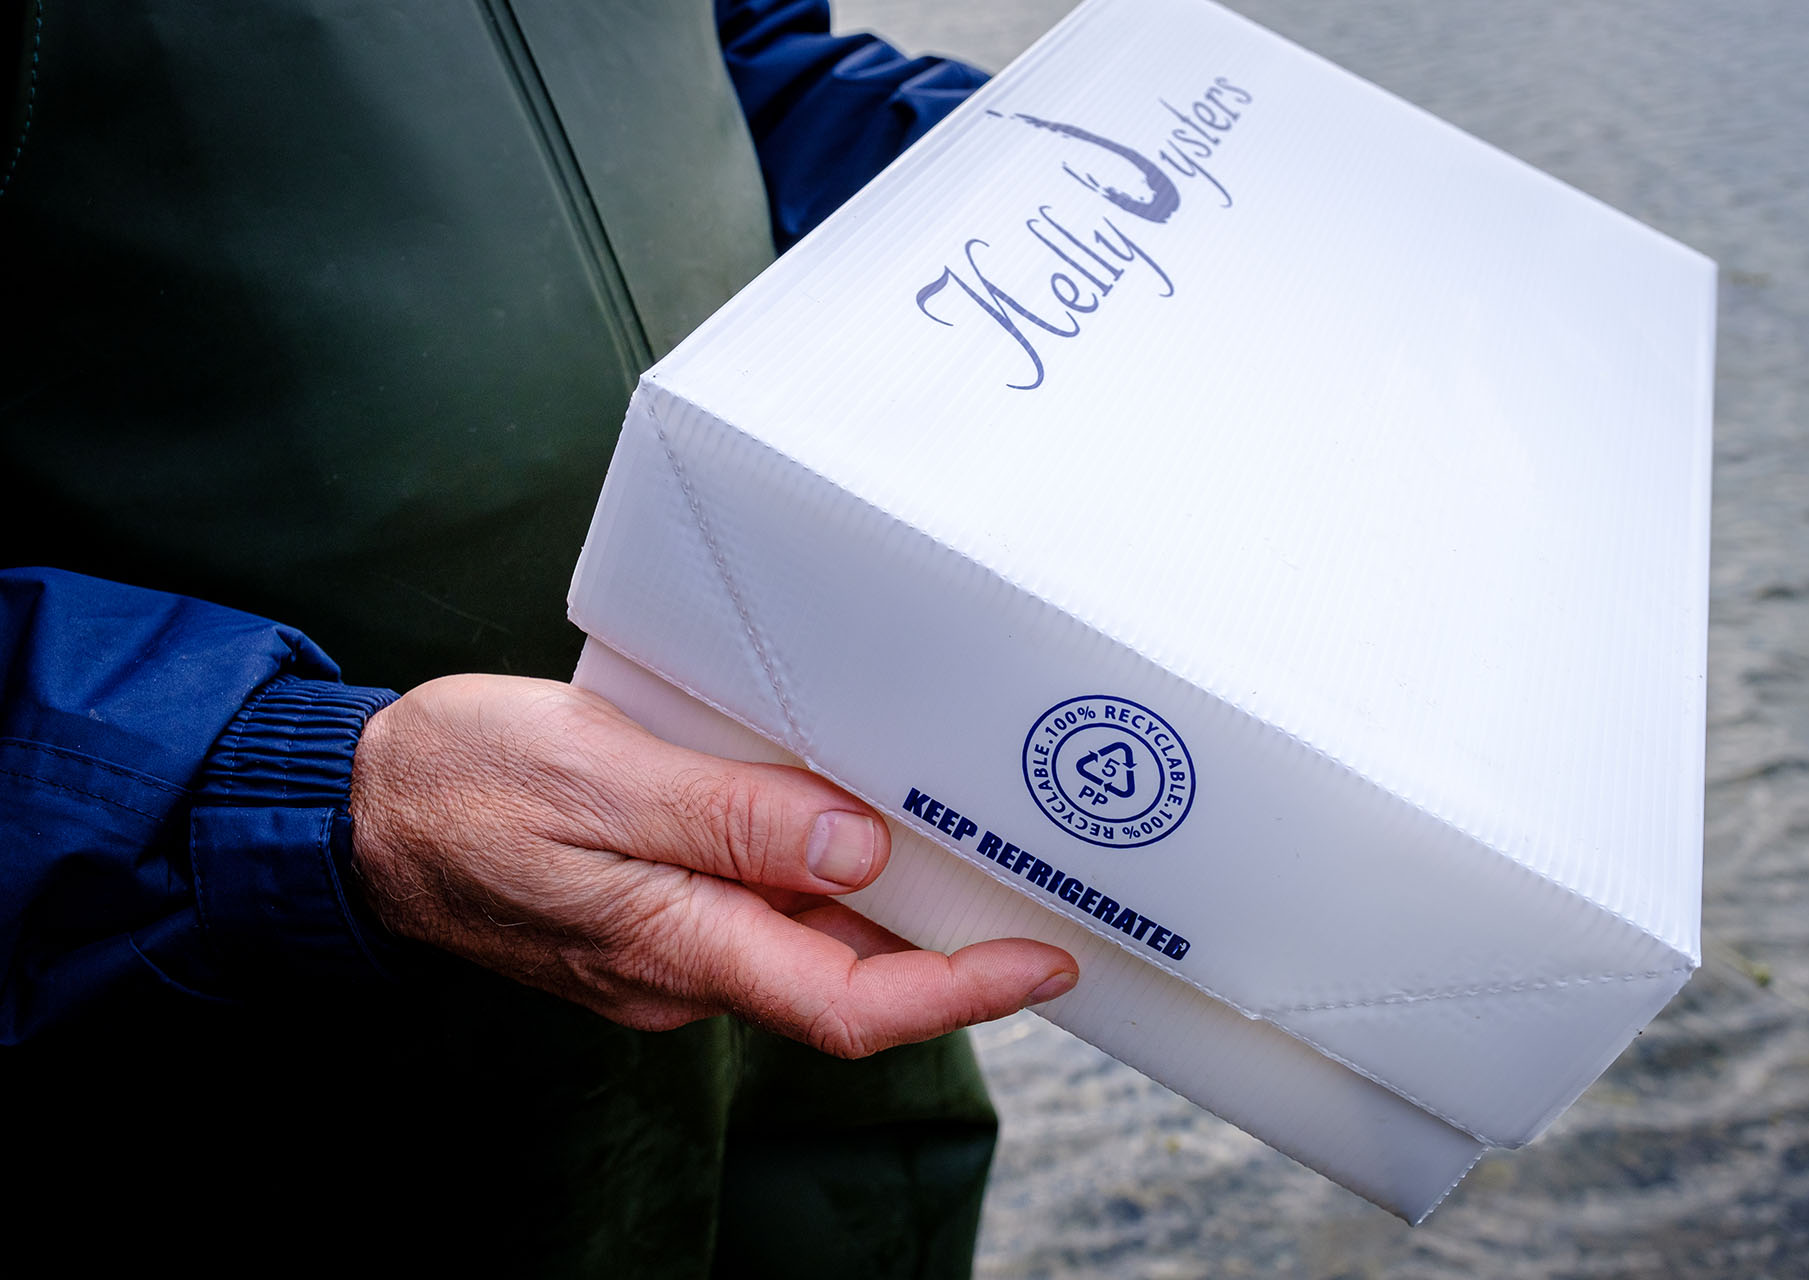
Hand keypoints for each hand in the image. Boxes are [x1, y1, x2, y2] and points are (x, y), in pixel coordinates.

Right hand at [347, 675, 1077, 1056]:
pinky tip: (840, 818)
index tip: (1042, 965)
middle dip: (942, 945)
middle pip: (843, 976)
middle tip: (1029, 885)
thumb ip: (729, 820)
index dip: (958, 994)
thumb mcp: (601, 779)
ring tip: (959, 844)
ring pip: (803, 940)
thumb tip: (856, 855)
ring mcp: (666, 947)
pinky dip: (815, 874)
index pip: (849, 1004)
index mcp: (678, 944)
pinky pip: (757, 908)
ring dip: (882, 905)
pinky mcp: (650, 914)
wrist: (361, 811)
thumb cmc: (466, 785)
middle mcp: (684, 966)